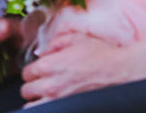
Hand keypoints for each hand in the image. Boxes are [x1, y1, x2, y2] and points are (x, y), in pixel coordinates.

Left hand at [19, 33, 145, 106]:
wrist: (119, 71)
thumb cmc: (100, 54)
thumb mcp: (76, 39)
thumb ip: (55, 43)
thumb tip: (42, 52)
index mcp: (50, 65)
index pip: (26, 73)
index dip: (32, 71)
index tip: (39, 71)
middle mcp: (50, 85)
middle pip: (26, 91)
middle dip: (32, 86)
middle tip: (42, 84)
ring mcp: (58, 100)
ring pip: (31, 107)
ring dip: (36, 101)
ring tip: (45, 97)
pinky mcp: (68, 109)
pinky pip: (47, 112)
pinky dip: (46, 109)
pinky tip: (54, 104)